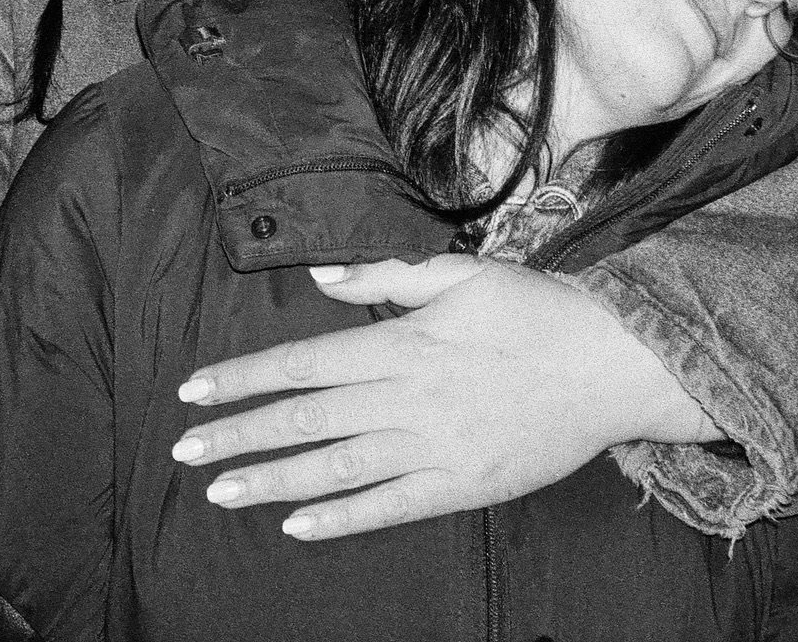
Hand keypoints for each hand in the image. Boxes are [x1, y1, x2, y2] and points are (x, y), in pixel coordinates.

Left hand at [169, 255, 715, 539]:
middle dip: (238, 434)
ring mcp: (433, 447)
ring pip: (335, 469)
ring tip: (221, 491)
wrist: (612, 364)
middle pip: (305, 419)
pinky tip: (297, 525)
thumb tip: (322, 277)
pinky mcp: (461, 484)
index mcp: (402, 342)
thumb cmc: (537, 310)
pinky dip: (340, 518)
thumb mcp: (463, 272)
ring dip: (272, 481)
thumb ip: (387, 273)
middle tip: (184, 451)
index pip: (302, 363)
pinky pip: (389, 507)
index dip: (244, 377)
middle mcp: (408, 398)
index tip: (196, 391)